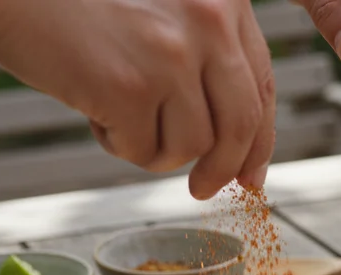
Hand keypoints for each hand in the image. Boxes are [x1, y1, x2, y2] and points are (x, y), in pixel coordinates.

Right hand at [0, 0, 276, 199]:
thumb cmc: (77, 2)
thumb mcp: (164, 12)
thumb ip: (205, 60)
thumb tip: (241, 155)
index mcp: (225, 2)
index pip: (263, 87)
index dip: (260, 141)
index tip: (250, 174)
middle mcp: (210, 22)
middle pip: (242, 125)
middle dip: (224, 168)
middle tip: (201, 190)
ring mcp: (171, 54)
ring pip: (193, 145)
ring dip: (156, 149)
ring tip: (117, 113)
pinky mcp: (130, 87)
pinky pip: (144, 151)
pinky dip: (117, 144)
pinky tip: (91, 106)